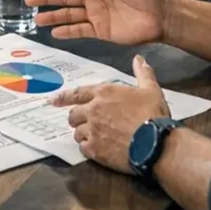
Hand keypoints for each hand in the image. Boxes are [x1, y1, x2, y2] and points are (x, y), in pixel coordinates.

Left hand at [52, 55, 170, 172]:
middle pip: (74, 114)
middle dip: (77, 118)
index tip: (53, 100)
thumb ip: (142, 74)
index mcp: (103, 93)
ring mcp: (92, 130)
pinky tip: (98, 150)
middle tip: (84, 123)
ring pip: (77, 132)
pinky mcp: (95, 149)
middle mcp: (93, 110)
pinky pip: (83, 148)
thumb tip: (139, 59)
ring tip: (95, 138)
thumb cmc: (153, 115)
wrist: (157, 144)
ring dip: (83, 134)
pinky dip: (88, 148)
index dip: (63, 97)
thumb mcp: (151, 90)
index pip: (77, 93)